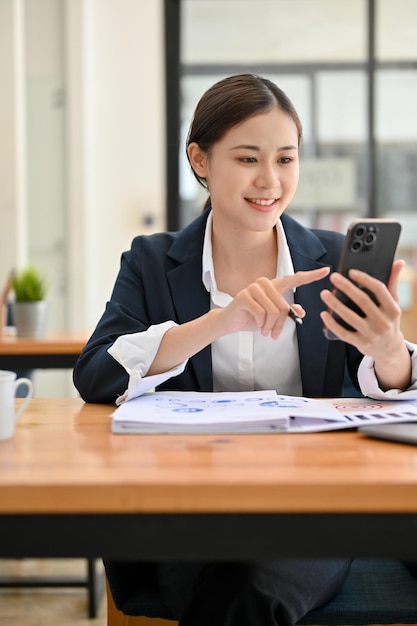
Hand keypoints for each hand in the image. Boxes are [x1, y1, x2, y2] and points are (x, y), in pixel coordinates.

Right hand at [218, 266, 329, 339]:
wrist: (230, 322)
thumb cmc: (251, 318)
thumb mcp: (272, 318)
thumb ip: (286, 312)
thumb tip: (301, 311)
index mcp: (274, 286)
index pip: (295, 279)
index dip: (311, 276)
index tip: (326, 271)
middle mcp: (265, 283)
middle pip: (283, 306)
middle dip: (280, 325)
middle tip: (274, 334)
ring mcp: (254, 288)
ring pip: (273, 312)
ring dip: (270, 326)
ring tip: (264, 330)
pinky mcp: (245, 296)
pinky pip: (262, 314)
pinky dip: (261, 324)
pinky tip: (256, 326)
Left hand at [320, 260, 410, 389]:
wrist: (389, 349)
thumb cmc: (389, 320)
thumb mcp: (394, 303)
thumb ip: (393, 282)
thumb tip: (398, 262)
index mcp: (393, 310)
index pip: (379, 290)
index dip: (365, 279)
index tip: (351, 272)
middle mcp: (383, 322)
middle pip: (363, 301)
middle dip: (347, 288)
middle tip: (334, 277)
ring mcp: (372, 334)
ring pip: (350, 317)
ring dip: (335, 304)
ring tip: (324, 293)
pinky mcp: (361, 343)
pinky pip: (343, 333)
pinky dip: (332, 323)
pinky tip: (324, 314)